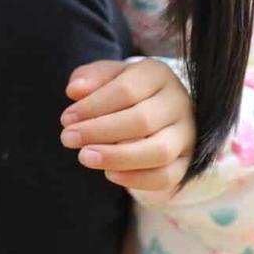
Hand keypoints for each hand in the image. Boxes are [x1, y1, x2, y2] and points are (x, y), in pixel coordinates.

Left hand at [60, 59, 195, 191]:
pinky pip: (167, 176)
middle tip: (68, 138)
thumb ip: (91, 76)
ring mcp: (186, 133)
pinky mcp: (187, 160)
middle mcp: (178, 103)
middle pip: (142, 121)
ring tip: (84, 157)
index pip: (126, 90)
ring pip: (158, 151)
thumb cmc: (126, 88)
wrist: (159, 105)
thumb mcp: (109, 74)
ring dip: (117, 157)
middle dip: (99, 132)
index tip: (66, 119)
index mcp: (157, 75)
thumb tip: (74, 90)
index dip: (93, 106)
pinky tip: (109, 174)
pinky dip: (138, 179)